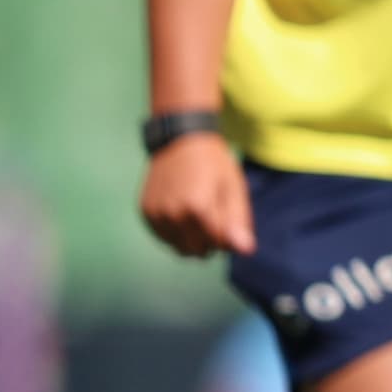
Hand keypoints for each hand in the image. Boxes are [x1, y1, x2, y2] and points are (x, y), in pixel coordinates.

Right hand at [138, 132, 253, 258]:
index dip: (227, 234)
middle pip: (197, 251)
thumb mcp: (234, 189)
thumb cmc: (214, 165)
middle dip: (210, 241)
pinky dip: (175, 232)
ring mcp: (155, 214)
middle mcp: (172, 214)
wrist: (181, 140)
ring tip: (197, 212)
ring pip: (179, 248)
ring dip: (191, 239)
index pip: (217, 245)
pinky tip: (181, 211)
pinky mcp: (145, 212)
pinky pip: (164, 238)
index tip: (227, 215)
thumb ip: (238, 222)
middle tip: (213, 214)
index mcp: (197, 209)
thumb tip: (246, 251)